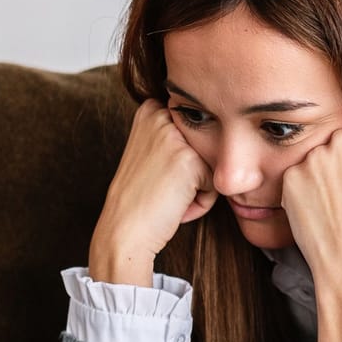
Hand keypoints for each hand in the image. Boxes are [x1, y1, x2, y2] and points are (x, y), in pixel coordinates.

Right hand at [89, 100, 216, 285]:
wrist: (123, 232)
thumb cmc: (139, 199)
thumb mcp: (147, 152)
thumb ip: (170, 134)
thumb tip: (217, 125)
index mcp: (150, 110)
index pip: (194, 130)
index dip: (180, 158)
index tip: (156, 173)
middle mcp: (161, 116)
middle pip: (205, 144)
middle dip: (191, 171)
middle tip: (161, 187)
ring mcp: (175, 137)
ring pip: (212, 162)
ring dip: (197, 187)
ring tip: (168, 197)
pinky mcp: (190, 160)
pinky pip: (214, 183)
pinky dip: (201, 202)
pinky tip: (175, 206)